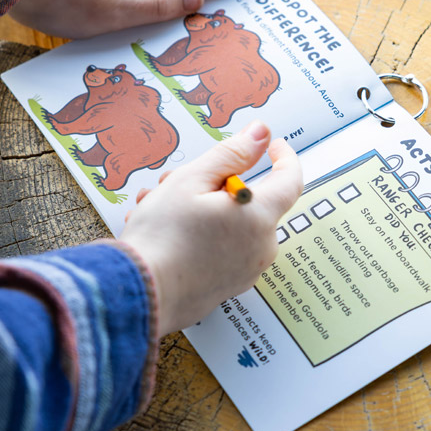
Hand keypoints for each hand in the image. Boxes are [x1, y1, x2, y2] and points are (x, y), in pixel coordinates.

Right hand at [120, 121, 302, 335]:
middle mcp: (261, 247)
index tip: (271, 144)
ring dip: (200, 208)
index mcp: (259, 217)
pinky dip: (199, 234)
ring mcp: (246, 270)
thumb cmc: (163, 237)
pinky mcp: (228, 286)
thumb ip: (231, 154)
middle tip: (174, 178)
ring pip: (231, 223)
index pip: (290, 179)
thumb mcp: (192, 180)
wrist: (140, 295)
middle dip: (215, 183)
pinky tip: (163, 230)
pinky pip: (222, 248)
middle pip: (250, 200)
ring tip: (155, 205)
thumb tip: (261, 134)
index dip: (284, 156)